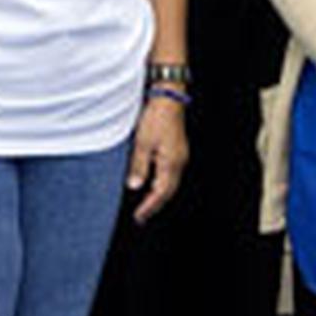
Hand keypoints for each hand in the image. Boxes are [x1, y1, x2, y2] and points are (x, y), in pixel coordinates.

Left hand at [127, 96, 190, 223]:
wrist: (169, 98)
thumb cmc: (156, 117)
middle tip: (141, 216)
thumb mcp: (142, 142)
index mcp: (171, 163)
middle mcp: (179, 162)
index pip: (160, 193)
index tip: (139, 217)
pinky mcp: (178, 150)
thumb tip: (135, 186)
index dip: (149, 207)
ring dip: (158, 195)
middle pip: (168, 191)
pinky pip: (171, 174)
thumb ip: (139, 166)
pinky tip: (152, 183)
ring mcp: (180, 156)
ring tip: (146, 204)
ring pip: (170, 183)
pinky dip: (161, 183)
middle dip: (155, 205)